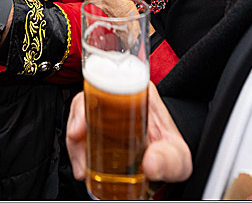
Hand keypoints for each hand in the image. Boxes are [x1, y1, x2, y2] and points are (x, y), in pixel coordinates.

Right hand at [66, 83, 192, 183]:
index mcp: (137, 92)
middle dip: (75, 128)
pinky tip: (82, 167)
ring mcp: (107, 114)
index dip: (87, 103)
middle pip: (86, 102)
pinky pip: (80, 135)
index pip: (105, 83)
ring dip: (74, 144)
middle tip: (80, 153)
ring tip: (82, 168)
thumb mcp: (176, 157)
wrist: (170, 165)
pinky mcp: (99, 129)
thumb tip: (150, 163)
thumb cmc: (172, 154)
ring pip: (79, 119)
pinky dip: (77, 150)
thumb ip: (168, 160)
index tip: (80, 128)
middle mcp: (119, 99)